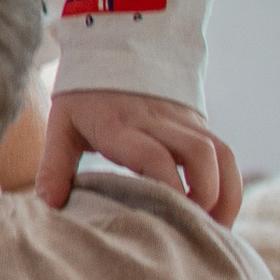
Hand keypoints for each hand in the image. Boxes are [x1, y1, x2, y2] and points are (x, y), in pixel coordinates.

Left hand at [38, 86, 241, 217]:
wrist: (113, 48)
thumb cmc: (84, 97)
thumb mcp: (62, 125)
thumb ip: (54, 165)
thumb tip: (49, 205)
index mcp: (120, 124)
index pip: (154, 156)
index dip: (169, 188)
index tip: (171, 221)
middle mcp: (158, 120)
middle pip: (199, 153)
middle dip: (206, 195)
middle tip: (196, 231)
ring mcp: (183, 121)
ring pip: (221, 153)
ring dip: (225, 194)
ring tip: (216, 231)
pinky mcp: (198, 123)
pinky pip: (226, 153)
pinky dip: (230, 185)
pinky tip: (222, 214)